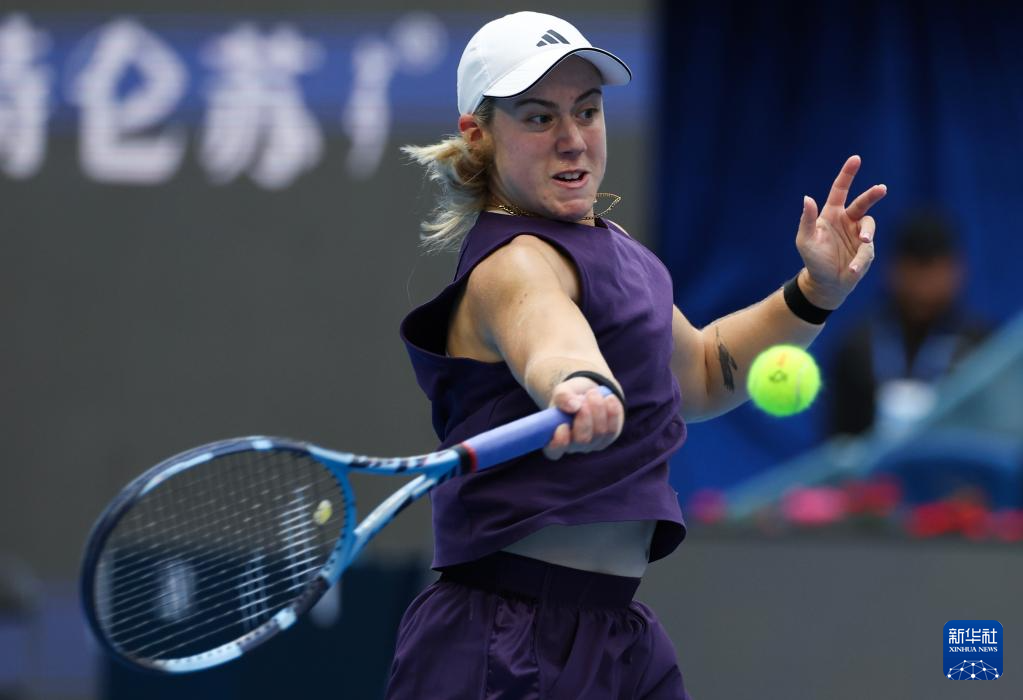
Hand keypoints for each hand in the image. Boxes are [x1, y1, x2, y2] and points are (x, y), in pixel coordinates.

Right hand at [543, 377, 623, 459]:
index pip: (554, 451)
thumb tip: (574, 406)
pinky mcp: (608, 438)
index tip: (562, 426)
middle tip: (582, 398)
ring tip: (593, 393)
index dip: (558, 443)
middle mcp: (573, 446)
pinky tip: (609, 398)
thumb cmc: (570, 396)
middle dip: (584, 418)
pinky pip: (613, 429)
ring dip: (597, 409)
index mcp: (555, 438)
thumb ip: (563, 397)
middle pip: (582, 441)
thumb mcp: (562, 391)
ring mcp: (592, 444)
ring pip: (599, 433)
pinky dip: (612, 411)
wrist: (589, 393)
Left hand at [796, 155, 886, 308]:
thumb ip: (807, 220)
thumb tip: (807, 198)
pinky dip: (859, 261)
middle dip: (872, 194)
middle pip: (863, 202)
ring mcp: (859, 234)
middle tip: (882, 189)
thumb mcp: (805, 240)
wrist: (825, 283)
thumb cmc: (813, 259)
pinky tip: (851, 270)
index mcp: (831, 214)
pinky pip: (867, 251)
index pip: (840, 190)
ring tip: (863, 243)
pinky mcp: (867, 249)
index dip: (848, 174)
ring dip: (867, 236)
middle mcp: (848, 220)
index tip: (856, 159)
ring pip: (869, 227)